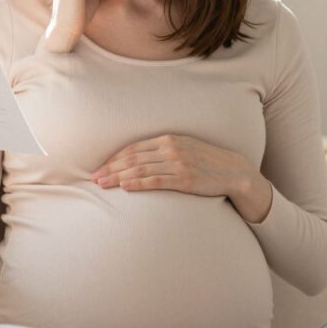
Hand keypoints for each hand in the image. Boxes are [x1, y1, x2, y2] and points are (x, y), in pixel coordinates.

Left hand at [91, 134, 251, 198]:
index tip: (100, 167)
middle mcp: (171, 148)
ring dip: (119, 177)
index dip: (114, 158)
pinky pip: (157, 181)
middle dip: (111, 168)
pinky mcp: (184, 179)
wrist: (233, 171)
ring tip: (103, 184)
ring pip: (141, 169)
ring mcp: (178, 164)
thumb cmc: (206, 161)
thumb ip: (163, 150)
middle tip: (94, 178)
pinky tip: (125, 188)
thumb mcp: (185, 148)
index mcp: (169, 139)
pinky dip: (139, 184)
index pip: (134, 148)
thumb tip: (139, 159)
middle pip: (133, 158)